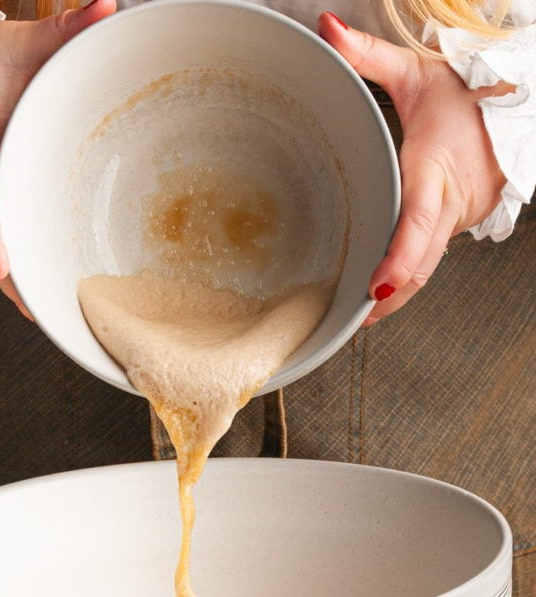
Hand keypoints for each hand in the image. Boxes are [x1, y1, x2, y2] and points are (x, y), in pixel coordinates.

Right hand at [0, 1, 115, 316]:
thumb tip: (105, 6)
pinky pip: (0, 241)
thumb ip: (65, 30)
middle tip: (52, 314)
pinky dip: (20, 266)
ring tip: (58, 313)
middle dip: (21, 283)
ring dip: (24, 281)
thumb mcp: (21, 45)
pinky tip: (47, 289)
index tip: (1, 265)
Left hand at [318, 12, 506, 323]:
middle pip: (423, 262)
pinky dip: (413, 272)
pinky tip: (388, 288)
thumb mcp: (415, 71)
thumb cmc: (466, 89)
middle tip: (355, 321)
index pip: (417, 222)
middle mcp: (454, 199)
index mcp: (436, 167)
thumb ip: (367, 55)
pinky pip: (437, 252)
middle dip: (391, 297)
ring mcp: (465, 214)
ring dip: (401, 290)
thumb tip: (327, 29)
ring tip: (363, 314)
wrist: (520, 96)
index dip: (400, 260)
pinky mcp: (467, 220)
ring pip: (430, 263)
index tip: (377, 290)